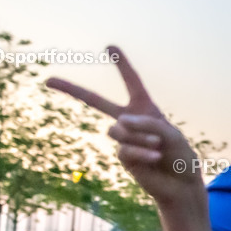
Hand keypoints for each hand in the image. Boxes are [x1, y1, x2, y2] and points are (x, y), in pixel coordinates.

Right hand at [46, 46, 200, 206]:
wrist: (181, 184)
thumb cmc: (180, 155)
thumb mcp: (170, 133)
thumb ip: (146, 123)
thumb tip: (118, 123)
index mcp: (145, 109)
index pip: (132, 82)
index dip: (122, 65)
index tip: (110, 47)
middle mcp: (130, 121)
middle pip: (96, 102)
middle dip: (71, 89)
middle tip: (48, 80)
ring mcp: (124, 139)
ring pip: (118, 130)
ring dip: (140, 137)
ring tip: (157, 146)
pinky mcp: (123, 156)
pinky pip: (124, 148)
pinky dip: (141, 151)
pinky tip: (154, 157)